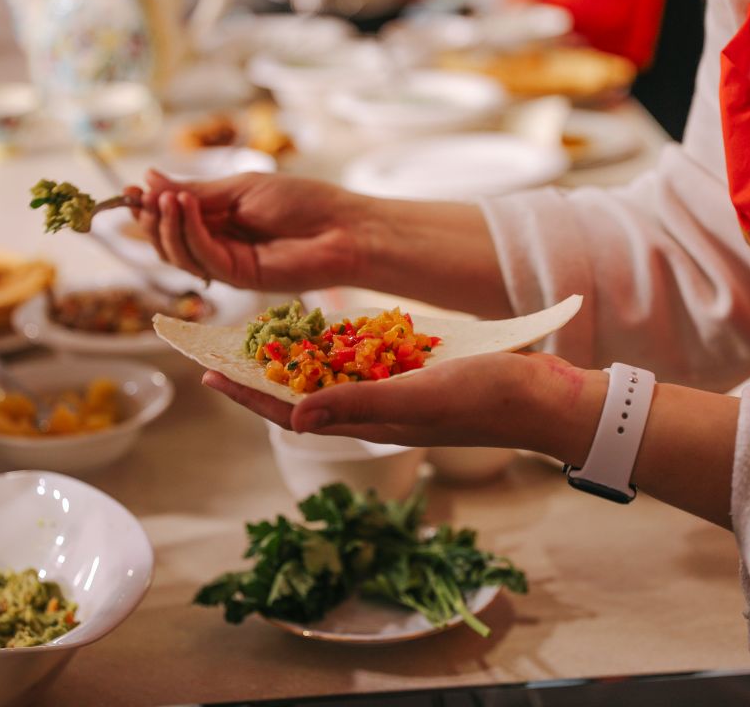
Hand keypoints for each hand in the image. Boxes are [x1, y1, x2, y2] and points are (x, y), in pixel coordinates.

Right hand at [125, 171, 371, 291]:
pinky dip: (188, 231)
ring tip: (167, 199)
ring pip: (180, 255)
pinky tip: (184, 207)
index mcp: (219, 222)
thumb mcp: (241, 188)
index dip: (149, 207)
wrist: (343, 228)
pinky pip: (203, 257)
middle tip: (142, 198)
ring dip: (166, 226)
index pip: (172, 220)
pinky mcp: (240, 278)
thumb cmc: (303, 203)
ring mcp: (228, 265)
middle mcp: (219, 247)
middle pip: (168, 243)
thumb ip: (197, 192)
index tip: (130, 189)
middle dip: (151, 220)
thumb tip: (149, 179)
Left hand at [203, 352, 607, 461]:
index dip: (247, 394)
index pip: (291, 411)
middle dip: (260, 373)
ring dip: (293, 358)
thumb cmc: (488, 400)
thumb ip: (358, 405)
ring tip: (259, 334)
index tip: (206, 374)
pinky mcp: (415, 374)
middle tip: (221, 345)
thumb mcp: (420, 398)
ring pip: (329, 376)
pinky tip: (323, 328)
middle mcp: (374, 409)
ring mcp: (395, 393)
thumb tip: (291, 418)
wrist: (543, 398)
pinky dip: (336, 346)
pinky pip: (362, 362)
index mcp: (369, 421)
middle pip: (302, 393)